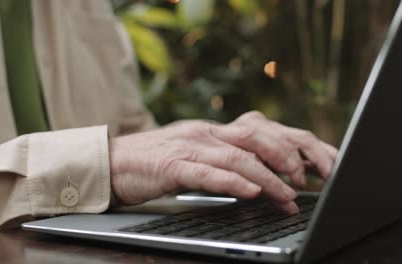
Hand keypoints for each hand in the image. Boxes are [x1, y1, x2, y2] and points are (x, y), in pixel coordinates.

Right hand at [109, 111, 336, 213]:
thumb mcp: (196, 154)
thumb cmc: (156, 161)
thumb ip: (225, 159)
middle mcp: (206, 132)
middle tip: (310, 177)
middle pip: (257, 135)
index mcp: (214, 130)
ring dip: (267, 176)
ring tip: (288, 195)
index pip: (263, 129)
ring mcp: (189, 146)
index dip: (293, 143)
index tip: (317, 163)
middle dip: (289, 155)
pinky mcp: (172, 165)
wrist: (112, 162)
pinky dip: (232, 182)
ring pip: (237, 157)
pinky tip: (251, 192)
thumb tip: (263, 176)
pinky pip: (207, 173)